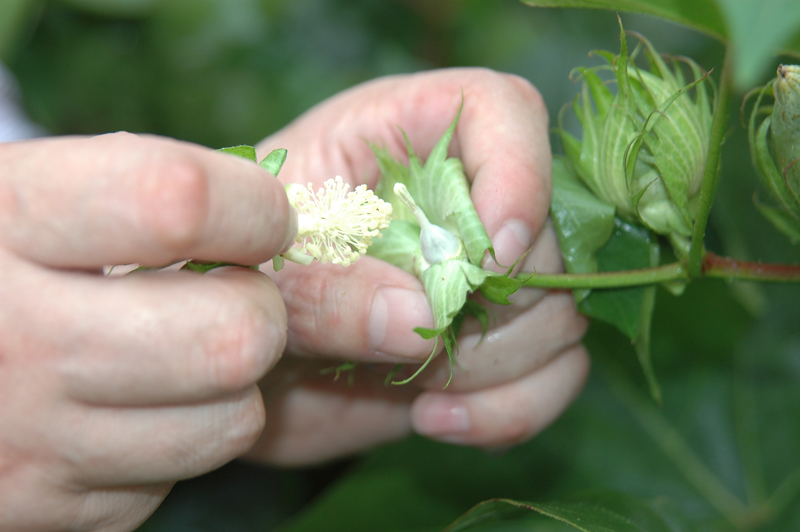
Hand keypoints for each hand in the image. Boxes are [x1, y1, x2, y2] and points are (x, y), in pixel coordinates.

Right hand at [0, 133, 294, 530]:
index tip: (264, 216)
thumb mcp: (31, 195)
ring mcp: (31, 436)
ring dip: (232, 388)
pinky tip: (131, 408)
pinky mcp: (49, 506)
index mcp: (10, 218)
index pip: (182, 204)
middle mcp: (17, 335)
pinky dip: (176, 441)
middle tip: (235, 296)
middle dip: (262, 311)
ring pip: (231, 422)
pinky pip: (178, 478)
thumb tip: (273, 207)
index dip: (254, 207)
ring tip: (185, 354)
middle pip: (235, 335)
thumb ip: (144, 190)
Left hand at [246, 68, 589, 464]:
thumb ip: (326, 286)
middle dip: (493, 301)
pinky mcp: (490, 345)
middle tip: (419, 341)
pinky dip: (512, 408)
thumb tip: (430, 317)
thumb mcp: (257, 271)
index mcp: (398, 139)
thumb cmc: (228, 281)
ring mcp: (480, 278)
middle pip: (546, 229)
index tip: (487, 253)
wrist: (230, 360)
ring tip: (414, 386)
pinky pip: (558, 373)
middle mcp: (457, 200)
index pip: (503, 111)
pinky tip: (435, 419)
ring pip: (560, 309)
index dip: (518, 172)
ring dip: (497, 362)